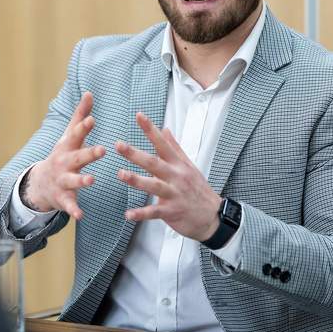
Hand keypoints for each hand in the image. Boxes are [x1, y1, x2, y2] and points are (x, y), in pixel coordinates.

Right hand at [22, 92, 105, 219]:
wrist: (40, 184)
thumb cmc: (62, 155)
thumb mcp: (69, 136)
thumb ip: (80, 115)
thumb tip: (90, 92)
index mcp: (68, 147)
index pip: (77, 135)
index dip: (84, 126)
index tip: (92, 119)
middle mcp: (64, 163)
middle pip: (78, 157)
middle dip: (89, 154)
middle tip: (103, 149)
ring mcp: (62, 180)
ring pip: (73, 181)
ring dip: (82, 181)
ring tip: (92, 180)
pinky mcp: (63, 198)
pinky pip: (69, 205)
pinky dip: (74, 210)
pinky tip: (81, 215)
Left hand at [115, 112, 221, 240]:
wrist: (213, 216)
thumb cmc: (198, 189)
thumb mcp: (188, 166)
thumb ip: (174, 147)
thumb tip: (165, 129)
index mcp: (178, 164)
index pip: (162, 143)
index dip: (151, 129)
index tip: (139, 116)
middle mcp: (176, 177)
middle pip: (154, 163)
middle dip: (135, 154)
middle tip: (119, 145)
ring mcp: (174, 194)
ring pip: (154, 185)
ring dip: (136, 180)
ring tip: (121, 174)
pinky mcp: (172, 211)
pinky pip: (154, 212)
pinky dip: (141, 213)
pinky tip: (128, 214)